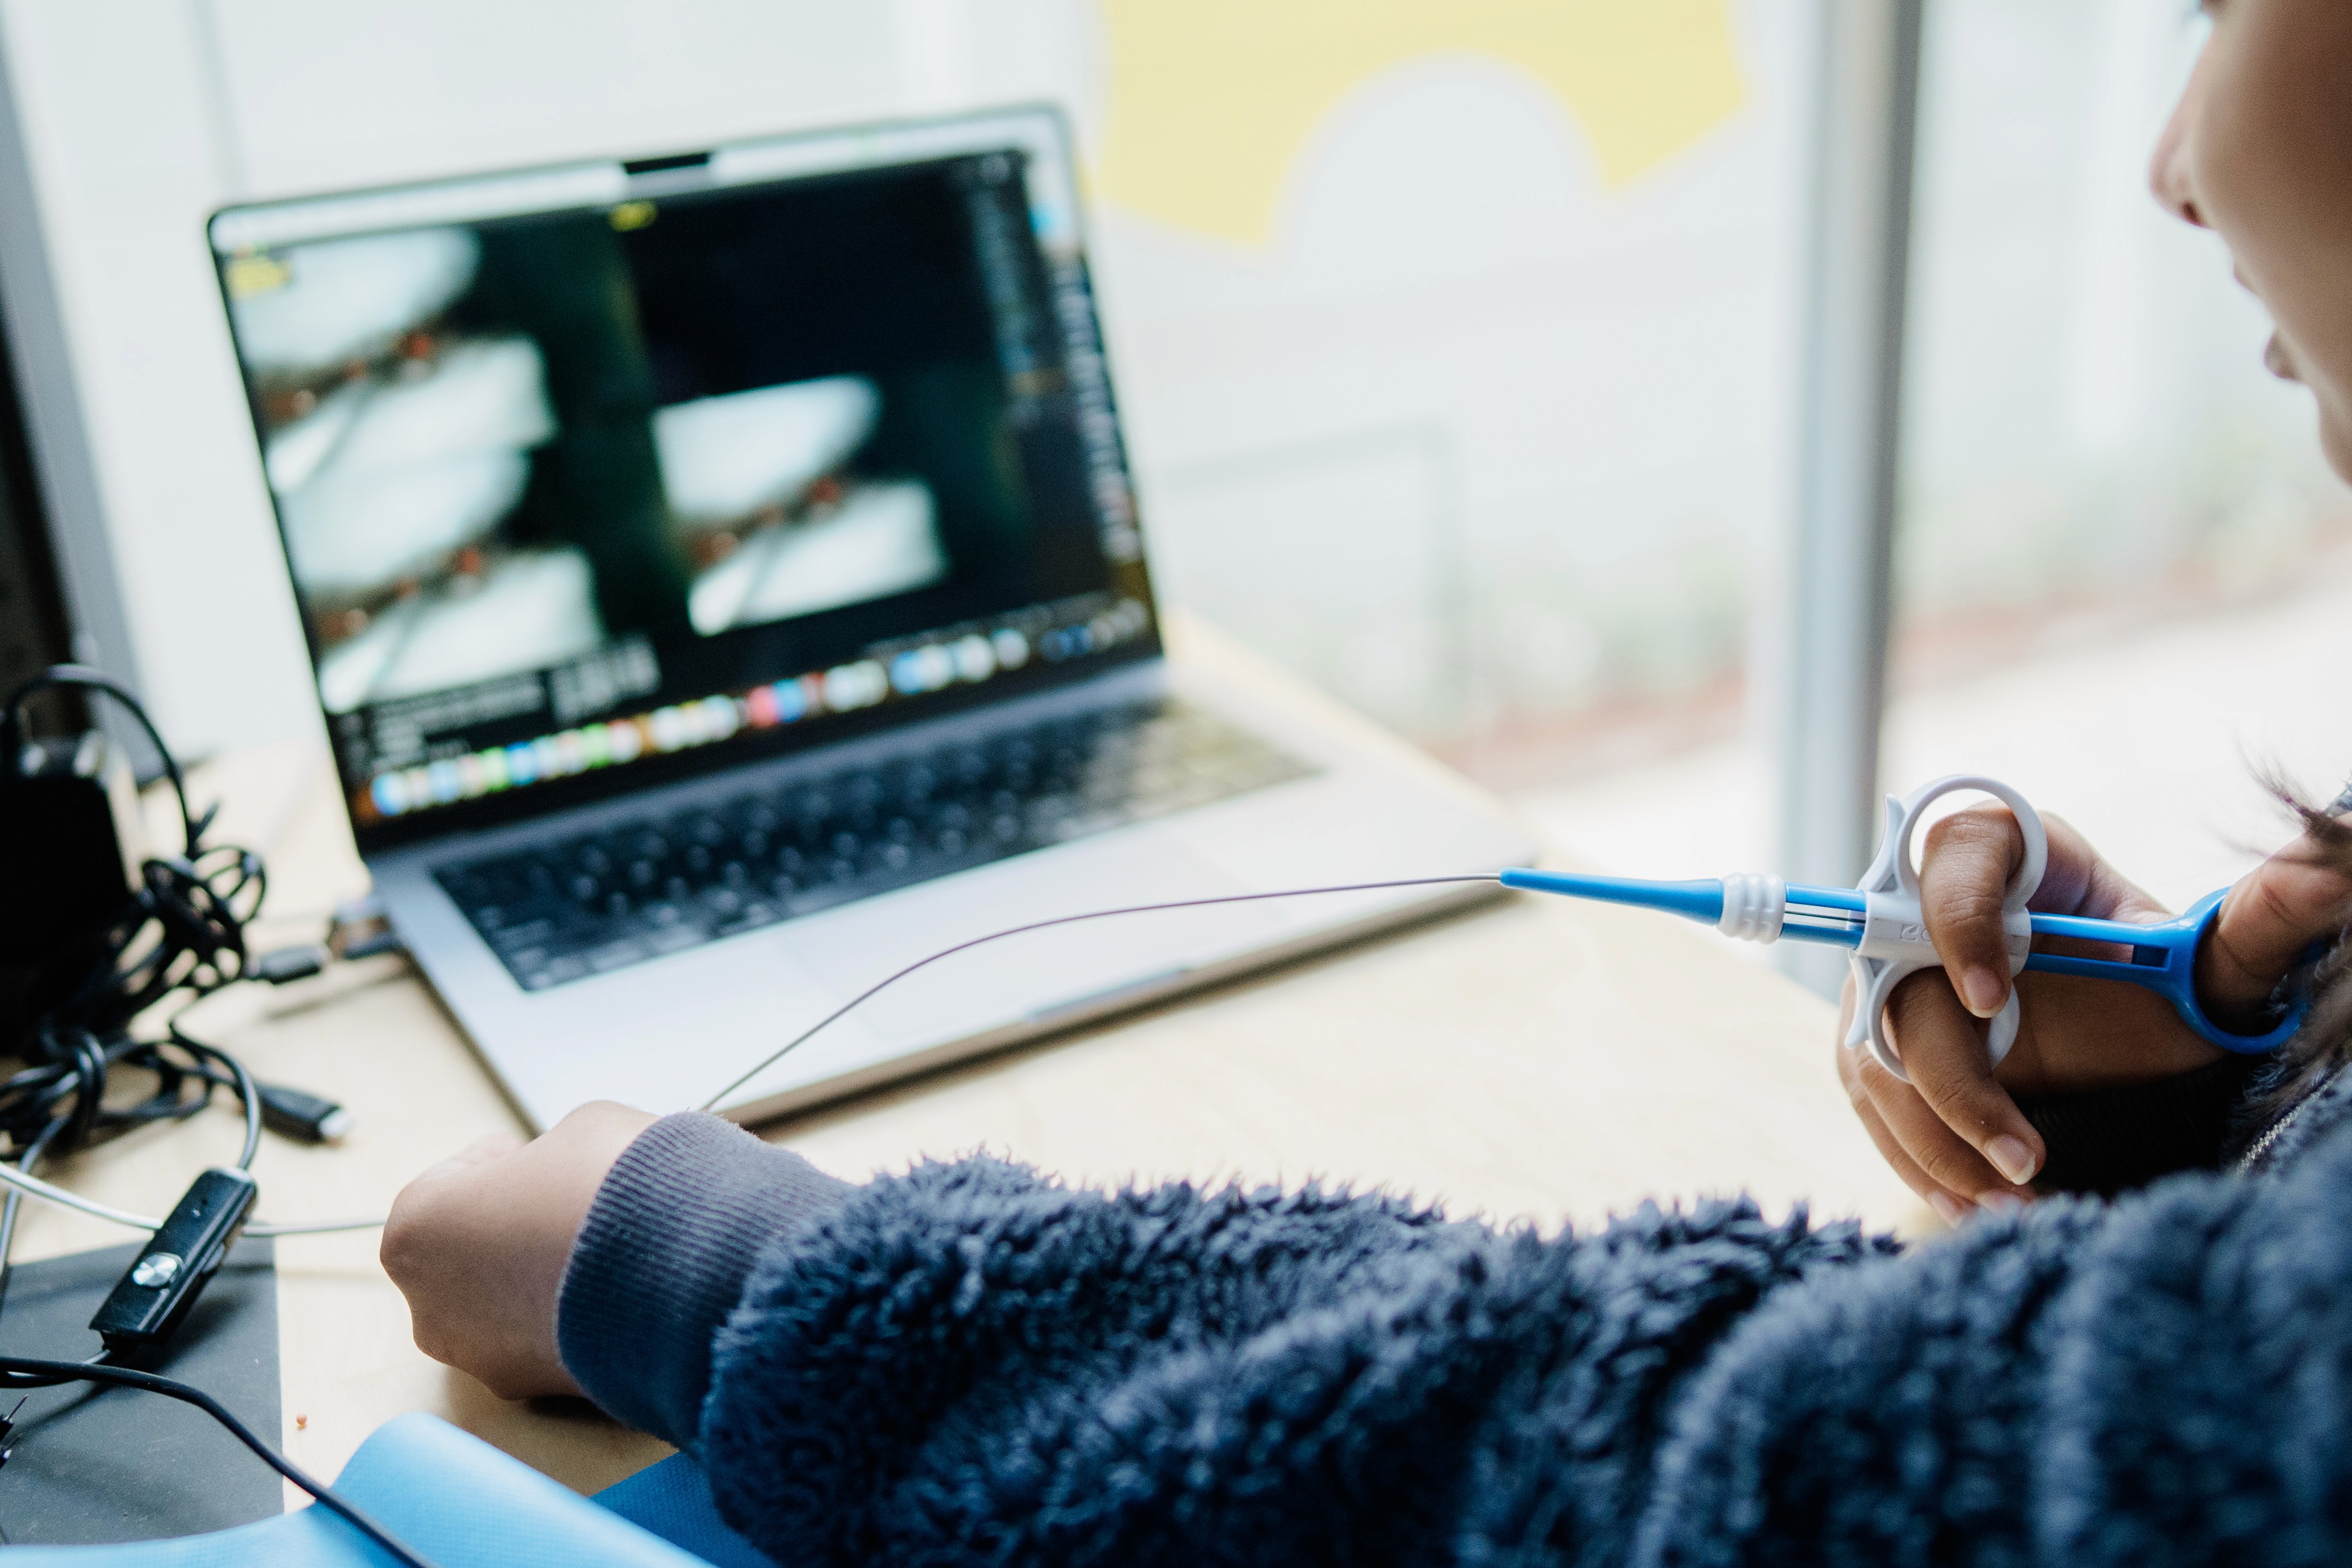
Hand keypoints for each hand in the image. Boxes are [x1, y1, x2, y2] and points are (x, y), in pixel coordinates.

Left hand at [380, 1101, 658, 1399]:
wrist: (687, 1269)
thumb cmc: (613, 1185)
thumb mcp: (580, 1130)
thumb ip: (550, 1156)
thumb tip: (565, 1174)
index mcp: (417, 1234)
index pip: (445, 1187)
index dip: (495, 1163)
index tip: (530, 1156)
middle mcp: (431, 1311)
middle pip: (470, 1256)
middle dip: (514, 1228)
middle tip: (569, 1202)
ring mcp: (482, 1362)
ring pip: (508, 1308)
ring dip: (544, 1278)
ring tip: (607, 1247)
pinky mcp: (540, 1395)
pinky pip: (548, 1345)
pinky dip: (574, 1319)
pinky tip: (621, 1287)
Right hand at [1837, 804, 2351, 1222]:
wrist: (2124, 1051)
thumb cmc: (2156, 989)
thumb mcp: (2205, 963)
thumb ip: (2257, 922)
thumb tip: (2336, 869)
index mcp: (2003, 853)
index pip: (1951, 858)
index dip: (1957, 922)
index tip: (1994, 998)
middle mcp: (1923, 909)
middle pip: (1899, 981)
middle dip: (1955, 1084)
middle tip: (2026, 1155)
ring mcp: (1889, 984)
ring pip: (1879, 1059)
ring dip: (1940, 1143)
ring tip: (2017, 1202)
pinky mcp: (1878, 1051)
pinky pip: (1877, 1108)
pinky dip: (1924, 1163)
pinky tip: (1980, 1205)